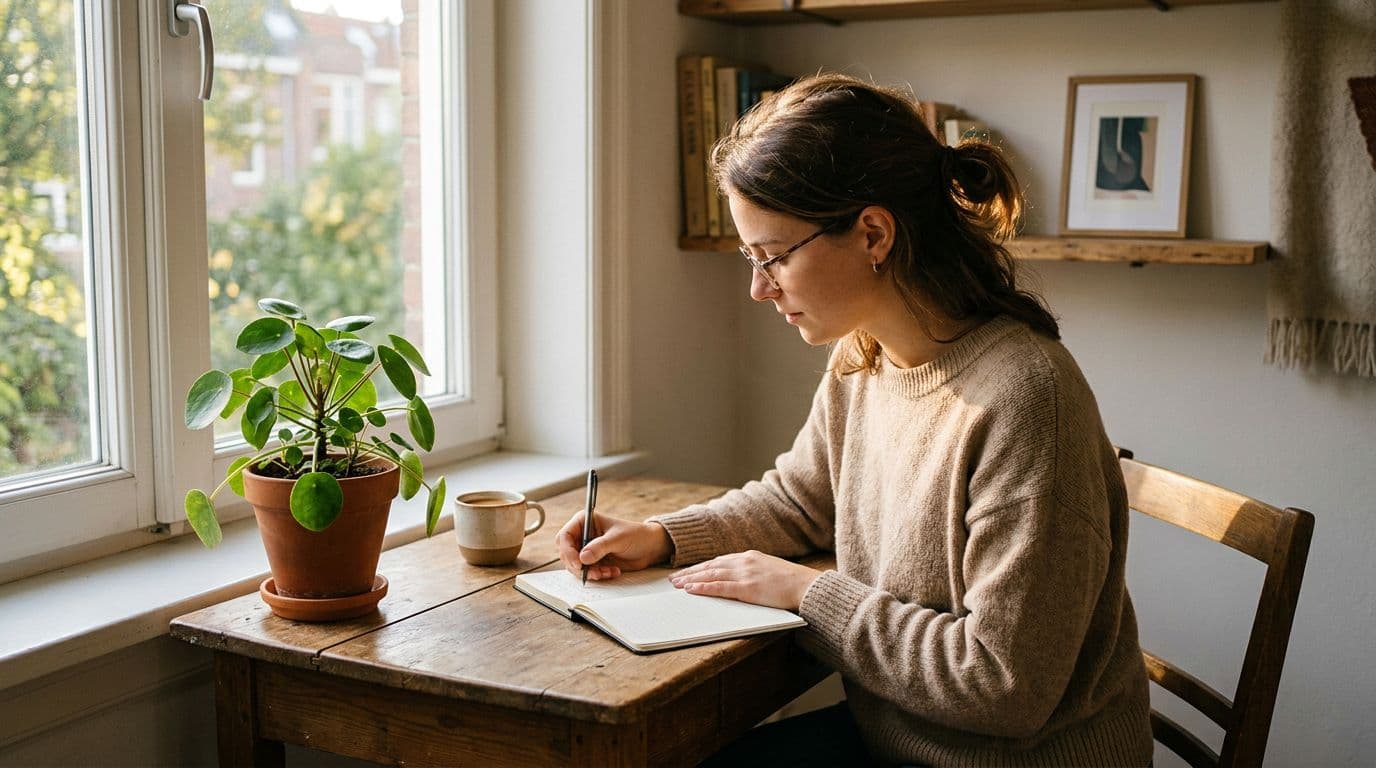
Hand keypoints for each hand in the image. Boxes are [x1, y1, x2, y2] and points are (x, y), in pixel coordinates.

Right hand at [556, 511, 672, 580]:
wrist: (649, 548)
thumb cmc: (636, 535)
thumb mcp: (618, 539)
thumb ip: (600, 547)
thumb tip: (582, 558)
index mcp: (585, 521)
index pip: (565, 536)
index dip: (568, 551)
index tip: (578, 563)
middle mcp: (583, 535)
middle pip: (566, 553)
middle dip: (577, 565)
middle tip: (592, 572)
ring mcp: (587, 549)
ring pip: (575, 566)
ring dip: (589, 572)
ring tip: (606, 572)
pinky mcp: (593, 562)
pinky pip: (587, 572)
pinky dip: (598, 575)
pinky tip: (612, 571)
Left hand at [669, 550, 819, 610]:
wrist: (806, 585)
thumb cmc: (791, 581)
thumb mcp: (770, 569)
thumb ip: (753, 570)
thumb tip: (741, 578)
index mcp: (749, 556)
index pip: (719, 561)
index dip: (701, 566)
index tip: (689, 571)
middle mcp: (744, 561)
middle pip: (710, 566)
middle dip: (691, 572)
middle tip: (674, 578)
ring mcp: (745, 574)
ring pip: (710, 575)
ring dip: (691, 579)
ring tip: (677, 585)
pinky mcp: (747, 588)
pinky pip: (719, 587)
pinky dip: (703, 587)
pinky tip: (691, 589)